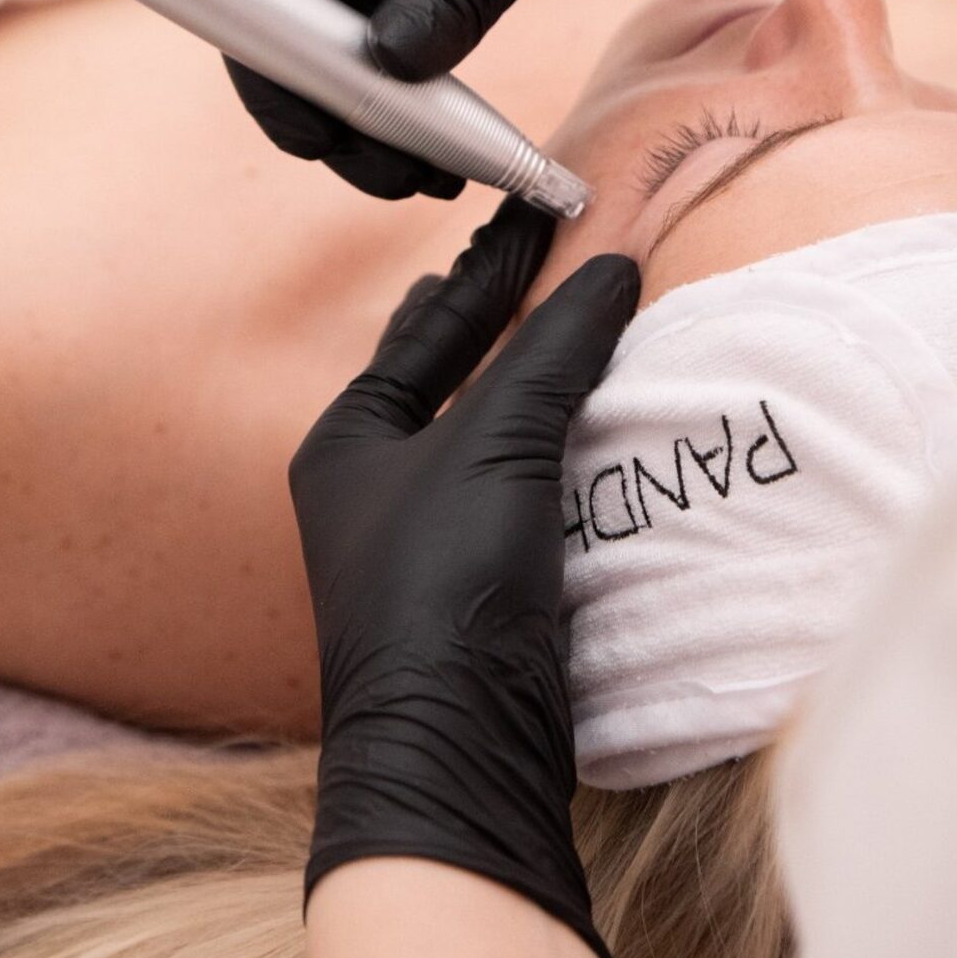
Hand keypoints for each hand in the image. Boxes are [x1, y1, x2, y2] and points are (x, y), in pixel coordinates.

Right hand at [230, 0, 893, 198]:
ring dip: (379, 119)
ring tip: (434, 180)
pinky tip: (461, 150)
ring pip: (355, 49)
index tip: (316, 136)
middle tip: (394, 177)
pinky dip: (422, 102)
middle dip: (332, 111)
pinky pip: (411, 46)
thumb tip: (391, 70)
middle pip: (301, 28)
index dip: (269, 63)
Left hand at [292, 198, 641, 957]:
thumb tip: (610, 265)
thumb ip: (552, 349)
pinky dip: (552, 438)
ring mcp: (421, 535)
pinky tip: (586, 420)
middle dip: (497, 316)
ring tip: (572, 318)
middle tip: (548, 252)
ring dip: (530, 377)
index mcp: (346, 438)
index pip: (430, 324)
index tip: (539, 211)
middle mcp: (372, 481)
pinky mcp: (473, 580)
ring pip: (484, 427)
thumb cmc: (444, 579)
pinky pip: (516, 478)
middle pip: (446, 370)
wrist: (455, 746)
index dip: (490, 267)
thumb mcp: (496, 444)